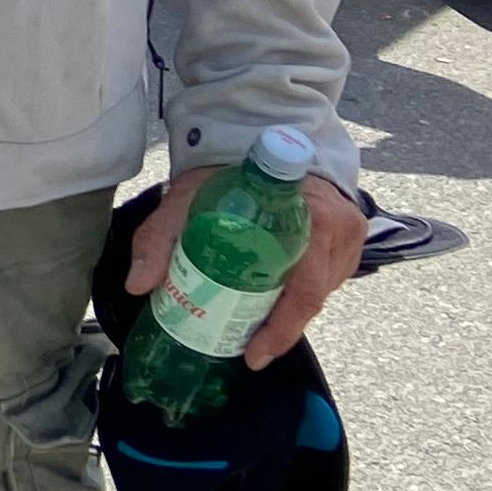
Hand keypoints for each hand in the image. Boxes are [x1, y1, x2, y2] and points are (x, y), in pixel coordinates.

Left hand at [124, 165, 367, 369]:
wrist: (260, 135)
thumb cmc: (226, 169)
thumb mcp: (185, 199)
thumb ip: (159, 238)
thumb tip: (139, 286)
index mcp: (308, 217)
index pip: (302, 290)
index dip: (280, 328)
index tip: (253, 354)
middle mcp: (338, 227)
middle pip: (312, 296)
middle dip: (279, 327)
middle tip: (245, 347)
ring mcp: (351, 233)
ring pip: (322, 291)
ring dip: (291, 312)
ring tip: (254, 326)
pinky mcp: (353, 237)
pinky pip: (329, 279)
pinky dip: (303, 294)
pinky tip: (275, 300)